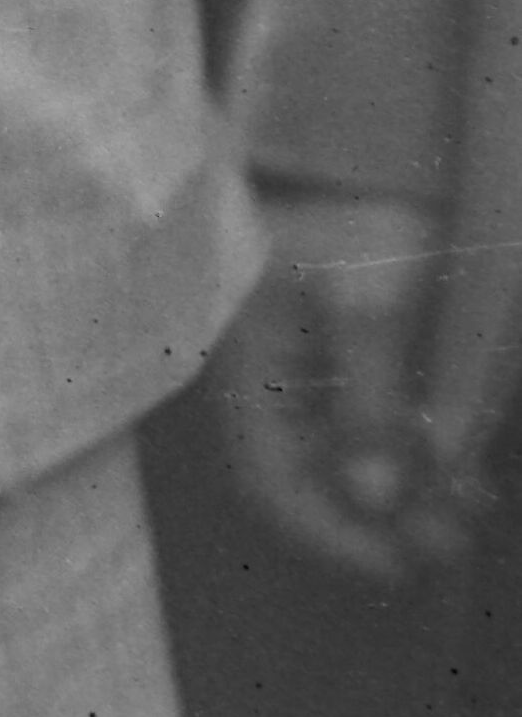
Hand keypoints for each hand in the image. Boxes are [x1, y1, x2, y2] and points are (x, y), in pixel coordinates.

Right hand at [219, 176, 487, 583]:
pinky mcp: (347, 362)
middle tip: (456, 537)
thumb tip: (375, 499)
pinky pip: (374, 430)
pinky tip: (461, 466)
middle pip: (313, 485)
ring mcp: (307, 377)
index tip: (405, 567)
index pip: (273, 486)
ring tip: (469, 503)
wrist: (350, 149)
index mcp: (247, 374)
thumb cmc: (340, 217)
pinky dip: (418, 457)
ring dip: (410, 496)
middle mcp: (270, 389)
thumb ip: (365, 403)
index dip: (335, 538)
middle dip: (386, 524)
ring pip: (350, 465)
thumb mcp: (361, 304)